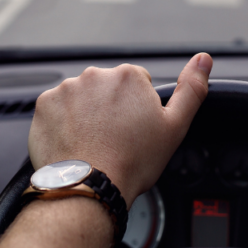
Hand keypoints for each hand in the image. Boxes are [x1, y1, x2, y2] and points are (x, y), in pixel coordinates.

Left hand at [28, 53, 212, 206]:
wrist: (89, 187)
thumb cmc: (132, 162)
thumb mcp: (174, 127)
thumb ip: (192, 89)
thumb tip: (204, 59)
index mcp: (128, 76)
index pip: (136, 86)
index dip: (138, 111)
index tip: (134, 131)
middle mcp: (95, 75)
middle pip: (107, 90)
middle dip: (110, 110)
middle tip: (115, 140)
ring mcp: (66, 89)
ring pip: (82, 99)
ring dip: (87, 115)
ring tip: (93, 144)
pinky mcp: (44, 105)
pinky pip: (57, 110)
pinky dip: (64, 123)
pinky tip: (75, 143)